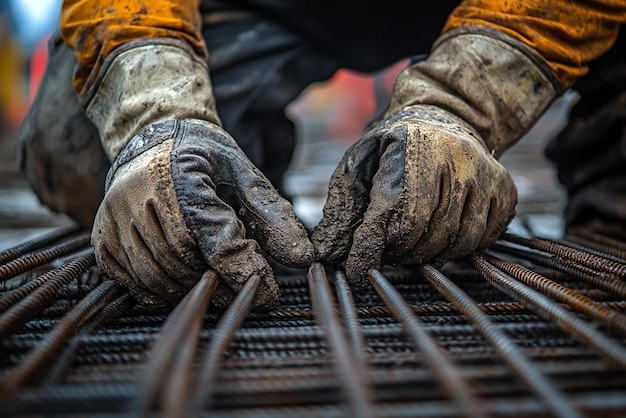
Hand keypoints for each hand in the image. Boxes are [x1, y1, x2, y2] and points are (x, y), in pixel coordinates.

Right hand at [92, 120, 312, 308]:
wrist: (152, 133)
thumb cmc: (203, 153)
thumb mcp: (242, 171)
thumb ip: (272, 213)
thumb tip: (302, 257)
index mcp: (182, 178)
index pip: (218, 241)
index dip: (247, 273)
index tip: (269, 294)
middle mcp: (141, 197)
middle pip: (186, 264)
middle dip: (220, 286)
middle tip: (241, 292)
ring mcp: (116, 217)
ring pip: (156, 277)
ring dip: (190, 291)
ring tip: (214, 285)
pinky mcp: (102, 233)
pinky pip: (130, 280)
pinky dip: (158, 292)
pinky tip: (180, 282)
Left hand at [312, 106, 516, 283]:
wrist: (444, 117)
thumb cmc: (393, 147)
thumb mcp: (359, 164)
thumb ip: (341, 208)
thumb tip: (325, 252)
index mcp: (414, 147)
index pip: (395, 213)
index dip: (372, 248)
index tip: (357, 271)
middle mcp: (457, 157)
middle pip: (426, 232)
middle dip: (399, 253)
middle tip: (385, 253)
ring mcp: (486, 173)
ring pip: (457, 240)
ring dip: (427, 255)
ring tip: (409, 248)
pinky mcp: (504, 189)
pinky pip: (484, 237)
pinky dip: (458, 249)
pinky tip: (438, 240)